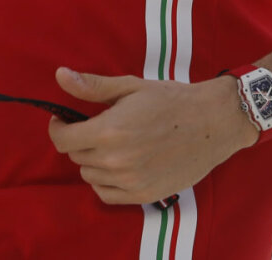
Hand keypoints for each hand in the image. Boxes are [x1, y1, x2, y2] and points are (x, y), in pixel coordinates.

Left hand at [47, 68, 256, 204]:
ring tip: (112, 144)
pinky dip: (105, 182)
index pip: (63, 140)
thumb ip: (92, 86)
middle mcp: (116, 160)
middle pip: (77, 156)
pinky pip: (106, 195)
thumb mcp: (131, 86)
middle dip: (80, 140)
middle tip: (97, 126)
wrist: (212, 123)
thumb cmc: (172, 100)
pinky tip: (118, 165)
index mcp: (109, 131)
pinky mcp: (143, 195)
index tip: (64, 120)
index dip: (59, 128)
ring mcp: (130, 181)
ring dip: (93, 161)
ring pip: (89, 176)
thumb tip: (60, 76)